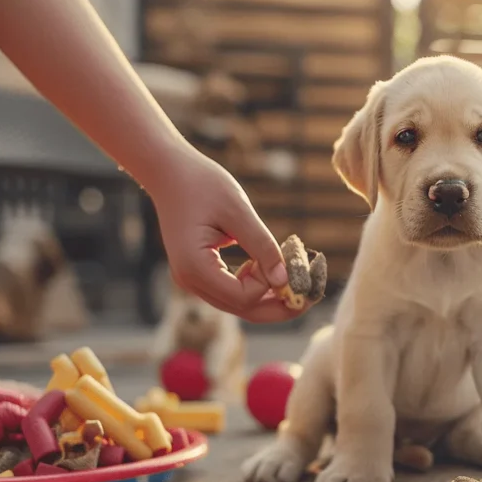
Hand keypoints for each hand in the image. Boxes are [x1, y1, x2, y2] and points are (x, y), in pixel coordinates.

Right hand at [145, 149, 302, 322]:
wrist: (169, 172)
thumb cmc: (201, 184)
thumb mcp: (238, 210)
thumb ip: (262, 246)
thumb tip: (286, 280)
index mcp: (195, 267)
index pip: (243, 297)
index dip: (271, 285)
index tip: (287, 259)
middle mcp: (190, 281)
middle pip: (242, 310)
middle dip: (279, 308)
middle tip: (311, 297)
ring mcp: (193, 279)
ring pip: (238, 304)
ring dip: (269, 297)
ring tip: (297, 282)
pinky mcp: (199, 272)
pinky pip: (232, 290)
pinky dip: (255, 285)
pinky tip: (269, 268)